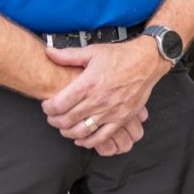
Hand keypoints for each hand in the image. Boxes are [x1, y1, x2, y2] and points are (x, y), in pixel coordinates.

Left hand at [41, 38, 167, 154]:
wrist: (146, 61)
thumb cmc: (121, 56)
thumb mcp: (93, 51)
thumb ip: (69, 55)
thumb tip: (49, 52)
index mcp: (89, 83)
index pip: (59, 104)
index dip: (48, 108)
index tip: (46, 106)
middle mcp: (98, 100)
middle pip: (67, 120)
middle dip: (54, 120)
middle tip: (52, 117)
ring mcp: (111, 111)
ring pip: (81, 131)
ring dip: (68, 132)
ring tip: (64, 126)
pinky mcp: (121, 119)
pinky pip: (101, 138)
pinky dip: (88, 142)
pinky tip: (81, 138)